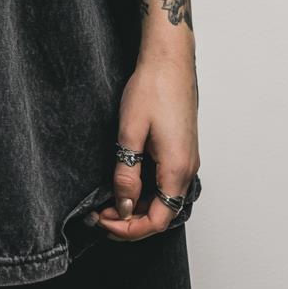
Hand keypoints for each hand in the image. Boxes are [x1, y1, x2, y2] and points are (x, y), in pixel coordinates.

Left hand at [93, 52, 198, 241]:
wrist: (169, 60)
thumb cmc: (152, 88)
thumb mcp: (130, 132)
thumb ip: (127, 173)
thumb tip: (124, 206)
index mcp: (177, 169)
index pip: (157, 220)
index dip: (129, 229)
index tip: (103, 221)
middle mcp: (188, 169)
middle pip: (162, 214)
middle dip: (130, 221)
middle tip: (99, 214)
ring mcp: (187, 159)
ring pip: (164, 199)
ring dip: (138, 206)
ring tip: (108, 201)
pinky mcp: (182, 150)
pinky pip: (166, 183)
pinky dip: (146, 191)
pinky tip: (126, 183)